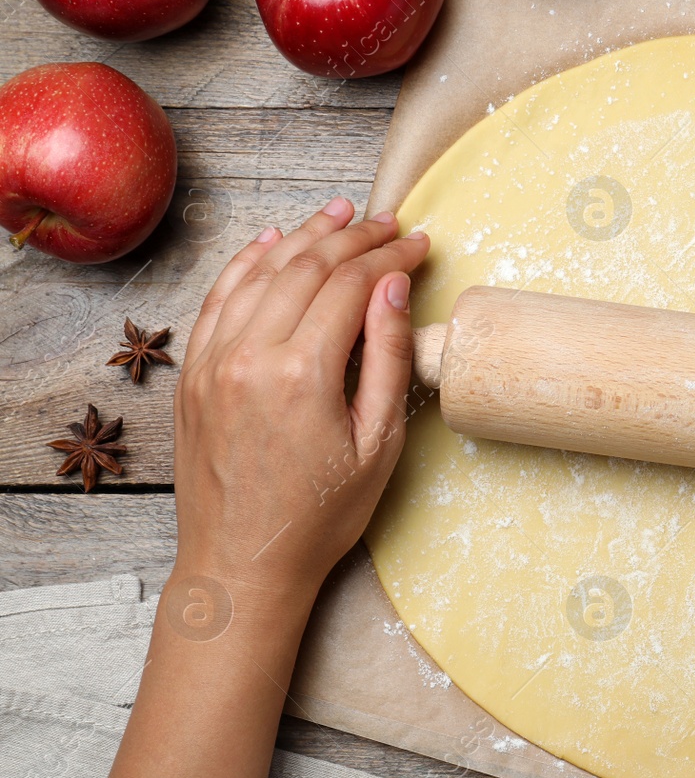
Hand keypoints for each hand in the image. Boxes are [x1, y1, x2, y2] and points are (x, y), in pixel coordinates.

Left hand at [170, 198, 428, 614]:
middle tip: (389, 222)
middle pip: (305, 267)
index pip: (350, 285)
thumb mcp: (378, 443)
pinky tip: (272, 241)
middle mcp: (248, 355)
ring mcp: (212, 361)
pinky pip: (218, 298)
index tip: (419, 244)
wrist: (243, 564)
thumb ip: (388, 358)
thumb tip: (393, 287)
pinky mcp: (193, 373)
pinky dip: (246, 262)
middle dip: (353, 237)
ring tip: (338, 214)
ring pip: (259, 272)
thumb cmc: (320, 516)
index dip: (389, 256)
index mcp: (301, 373)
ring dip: (302, 236)